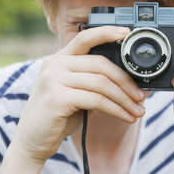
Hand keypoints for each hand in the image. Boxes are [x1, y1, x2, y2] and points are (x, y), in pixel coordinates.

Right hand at [6, 26, 145, 169]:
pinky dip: (116, 109)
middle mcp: (54, 64)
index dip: (107, 32)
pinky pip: (96, 100)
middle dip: (126, 81)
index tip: (127, 32)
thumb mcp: (76, 92)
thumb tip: (128, 81)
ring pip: (102, 84)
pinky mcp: (57, 98)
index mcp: (59, 58)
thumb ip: (93, 81)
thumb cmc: (57, 116)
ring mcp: (53, 79)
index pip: (85, 37)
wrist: (32, 141)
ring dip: (124, 100)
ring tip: (137, 111)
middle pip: (101, 65)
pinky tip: (126, 117)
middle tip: (141, 97)